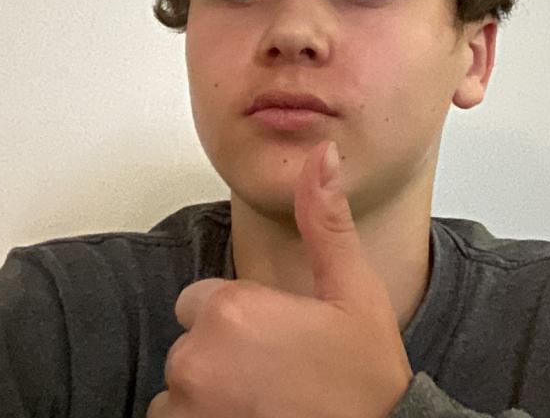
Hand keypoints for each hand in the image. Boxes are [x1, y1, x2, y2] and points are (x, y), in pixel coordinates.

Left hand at [145, 140, 414, 417]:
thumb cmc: (366, 385)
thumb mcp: (354, 292)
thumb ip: (324, 221)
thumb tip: (323, 156)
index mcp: (230, 311)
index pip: (202, 303)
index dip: (242, 321)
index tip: (279, 342)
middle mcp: (197, 360)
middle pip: (192, 345)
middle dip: (225, 358)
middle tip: (279, 376)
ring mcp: (187, 410)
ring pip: (182, 390)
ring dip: (212, 398)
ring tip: (265, 405)